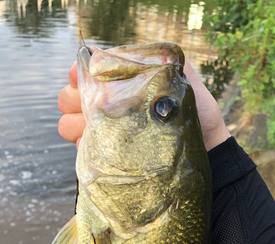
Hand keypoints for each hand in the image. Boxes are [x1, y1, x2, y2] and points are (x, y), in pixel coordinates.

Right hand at [58, 59, 229, 151]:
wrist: (206, 152)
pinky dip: (84, 147)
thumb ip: (160, 64)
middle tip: (89, 108)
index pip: (86, 73)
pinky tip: (98, 147)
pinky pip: (82, 150)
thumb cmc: (197, 116)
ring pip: (68, 124)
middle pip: (68, 98)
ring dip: (75, 125)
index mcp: (123, 85)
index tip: (82, 78)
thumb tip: (126, 55)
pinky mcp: (109, 157)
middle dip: (73, 99)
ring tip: (92, 130)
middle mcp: (109, 108)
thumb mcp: (184, 82)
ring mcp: (106, 133)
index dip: (79, 73)